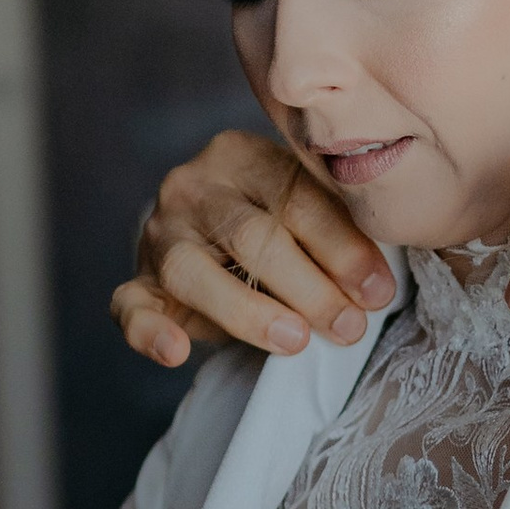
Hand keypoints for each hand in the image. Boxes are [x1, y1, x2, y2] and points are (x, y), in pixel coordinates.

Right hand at [110, 129, 393, 366]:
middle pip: (250, 235)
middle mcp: (193, 187)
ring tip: (294, 341)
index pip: (295, 198)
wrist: (207, 233)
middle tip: (348, 326)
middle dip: (307, 286)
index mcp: (241, 156)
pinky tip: (175, 352)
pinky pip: (130, 308)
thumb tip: (379, 287)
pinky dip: (149, 333)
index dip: (341, 246)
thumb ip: (335, 228)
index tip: (378, 291)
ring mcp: (159, 236)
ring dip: (248, 311)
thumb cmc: (274, 225)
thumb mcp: (304, 209)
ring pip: (193, 272)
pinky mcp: (138, 282)